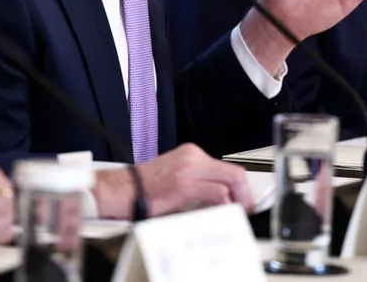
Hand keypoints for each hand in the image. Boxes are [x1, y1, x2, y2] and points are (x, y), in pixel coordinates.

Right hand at [93, 143, 253, 218]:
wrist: (121, 190)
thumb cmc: (144, 188)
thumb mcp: (177, 178)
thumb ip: (198, 182)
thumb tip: (221, 199)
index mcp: (191, 154)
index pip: (227, 167)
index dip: (241, 187)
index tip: (243, 200)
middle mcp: (192, 157)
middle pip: (234, 172)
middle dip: (245, 194)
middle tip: (246, 209)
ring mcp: (189, 169)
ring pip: (230, 180)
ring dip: (237, 201)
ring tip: (235, 213)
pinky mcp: (184, 184)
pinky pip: (216, 193)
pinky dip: (224, 205)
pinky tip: (221, 213)